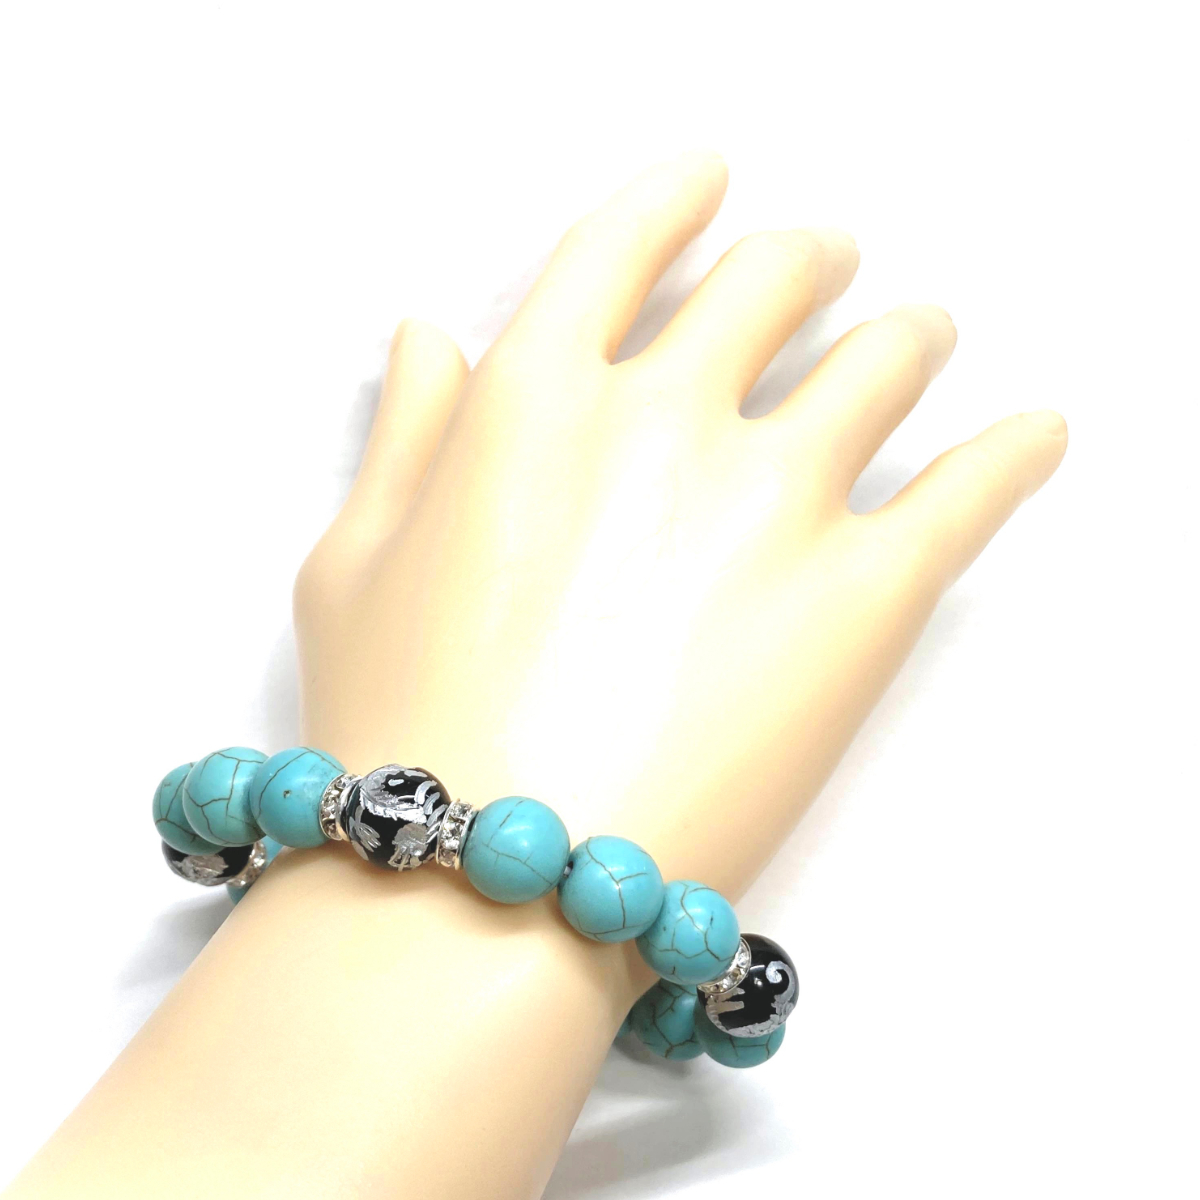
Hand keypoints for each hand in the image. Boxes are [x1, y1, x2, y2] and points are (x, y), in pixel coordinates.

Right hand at [294, 151, 1066, 897]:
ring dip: (909, 331)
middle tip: (827, 271)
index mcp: (534, 399)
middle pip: (777, 277)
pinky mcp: (861, 598)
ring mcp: (772, 503)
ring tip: (917, 339)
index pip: (625, 243)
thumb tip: (427, 334)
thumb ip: (405, 433)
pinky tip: (1039, 434)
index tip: (712, 182)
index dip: (678, 196)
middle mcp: (663, 421)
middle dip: (809, 259)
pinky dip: (1019, 450)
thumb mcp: (354, 562)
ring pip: (888, 356)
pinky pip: (974, 489)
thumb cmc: (400, 729)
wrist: (495, 887)